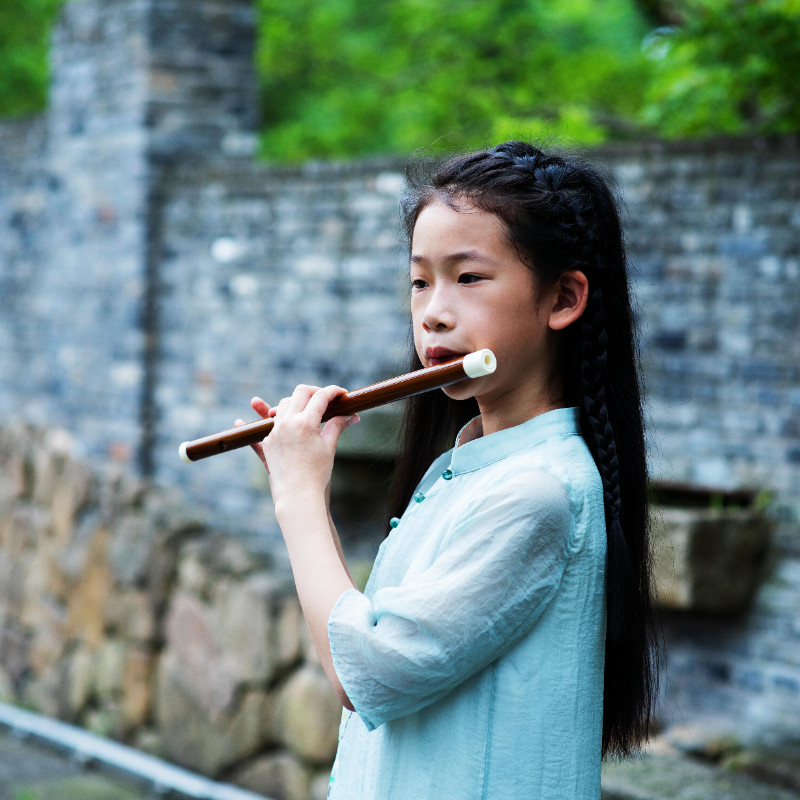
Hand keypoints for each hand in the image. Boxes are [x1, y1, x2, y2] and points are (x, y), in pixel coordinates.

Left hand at [240, 385, 358, 513]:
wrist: (298, 495)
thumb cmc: (317, 473)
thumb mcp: (329, 447)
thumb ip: (338, 426)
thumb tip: (352, 415)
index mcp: (305, 423)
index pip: (321, 397)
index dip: (333, 391)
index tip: (341, 393)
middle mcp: (287, 423)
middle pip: (300, 392)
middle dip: (314, 391)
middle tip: (325, 398)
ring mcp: (275, 431)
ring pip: (284, 404)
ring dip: (296, 402)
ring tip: (308, 408)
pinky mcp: (268, 442)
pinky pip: (269, 424)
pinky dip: (276, 418)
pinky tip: (265, 418)